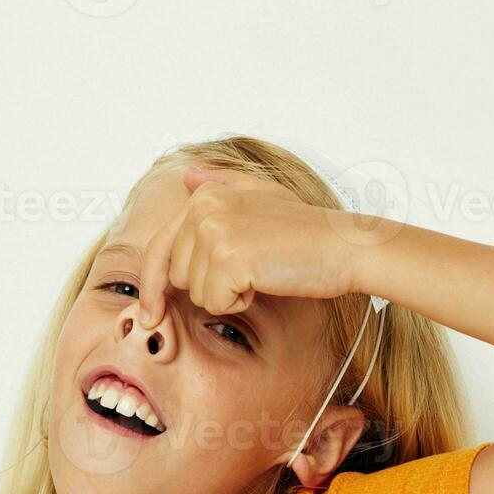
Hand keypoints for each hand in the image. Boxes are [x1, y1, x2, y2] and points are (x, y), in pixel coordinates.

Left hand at [141, 166, 362, 316]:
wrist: (344, 247)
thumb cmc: (306, 229)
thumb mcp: (262, 194)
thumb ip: (221, 185)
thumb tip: (186, 177)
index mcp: (205, 195)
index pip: (158, 248)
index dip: (151, 286)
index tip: (148, 316)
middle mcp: (203, 208)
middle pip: (177, 275)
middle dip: (208, 284)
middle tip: (249, 269)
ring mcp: (214, 232)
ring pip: (195, 292)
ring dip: (226, 294)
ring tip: (260, 271)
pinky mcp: (228, 259)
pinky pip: (214, 303)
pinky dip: (238, 303)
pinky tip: (264, 282)